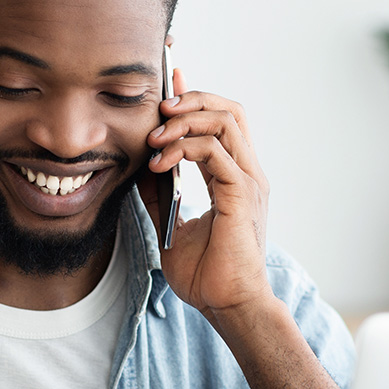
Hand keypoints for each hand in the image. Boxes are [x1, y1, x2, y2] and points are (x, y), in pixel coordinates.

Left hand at [140, 70, 273, 316]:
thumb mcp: (171, 224)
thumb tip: (140, 165)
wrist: (228, 306)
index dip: (196, 96)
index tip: (169, 81)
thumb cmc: (207, 274)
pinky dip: (184, 149)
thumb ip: (160, 193)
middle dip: (191, 99)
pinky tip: (159, 163)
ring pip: (225, 121)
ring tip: (154, 138)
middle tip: (157, 111)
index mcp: (235, 178)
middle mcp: (247, 174)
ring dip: (184, 121)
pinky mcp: (241, 195)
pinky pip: (215, 152)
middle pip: (229, 109)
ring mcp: (248, 182)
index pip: (222, 121)